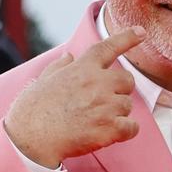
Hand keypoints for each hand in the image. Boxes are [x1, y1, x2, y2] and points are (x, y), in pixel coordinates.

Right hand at [5, 28, 144, 166]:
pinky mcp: (109, 128)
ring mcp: (105, 105)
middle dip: (120, 89)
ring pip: (128, 105)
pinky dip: (126, 131)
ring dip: (118, 113)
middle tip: (104, 101)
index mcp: (82, 69)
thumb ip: (60, 66)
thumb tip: (68, 56)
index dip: (127, 38)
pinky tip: (111, 133)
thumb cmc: (33, 110)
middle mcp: (97, 83)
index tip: (141, 32)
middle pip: (127, 80)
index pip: (108, 47)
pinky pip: (132, 127)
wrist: (30, 138)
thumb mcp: (43, 80)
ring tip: (96, 120)